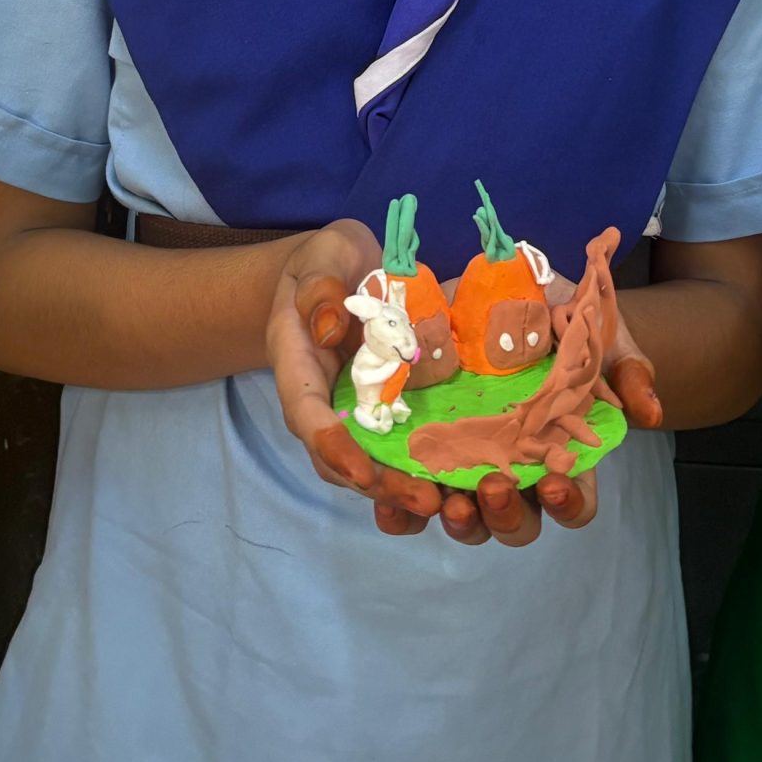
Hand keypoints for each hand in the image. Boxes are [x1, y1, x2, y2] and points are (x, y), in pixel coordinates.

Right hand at [268, 221, 441, 533]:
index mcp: (298, 368)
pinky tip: (463, 477)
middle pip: (341, 458)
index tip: (363, 474)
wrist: (338, 268)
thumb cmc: (324, 262)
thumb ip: (320, 288)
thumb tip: (328, 328)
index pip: (308, 417)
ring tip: (448, 503)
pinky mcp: (389, 406)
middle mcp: (325, 400)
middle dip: (382, 485)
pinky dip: (426, 464)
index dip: (333, 448)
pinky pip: (402, 443)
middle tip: (427, 501)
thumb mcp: (320, 258)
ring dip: (405, 488)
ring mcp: (357, 408)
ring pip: (373, 461)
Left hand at [401, 270, 661, 547]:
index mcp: (563, 458)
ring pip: (465, 518)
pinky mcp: (428, 449)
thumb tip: (649, 412)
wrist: (515, 296)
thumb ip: (628, 373)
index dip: (567, 504)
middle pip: (517, 523)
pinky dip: (401, 507)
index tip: (554, 483)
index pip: (573, 503)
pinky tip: (390, 495)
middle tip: (493, 486)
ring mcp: (469, 464)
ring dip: (456, 519)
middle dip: (505, 515)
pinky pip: (412, 495)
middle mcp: (517, 472)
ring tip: (444, 498)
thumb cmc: (569, 329)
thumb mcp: (604, 340)